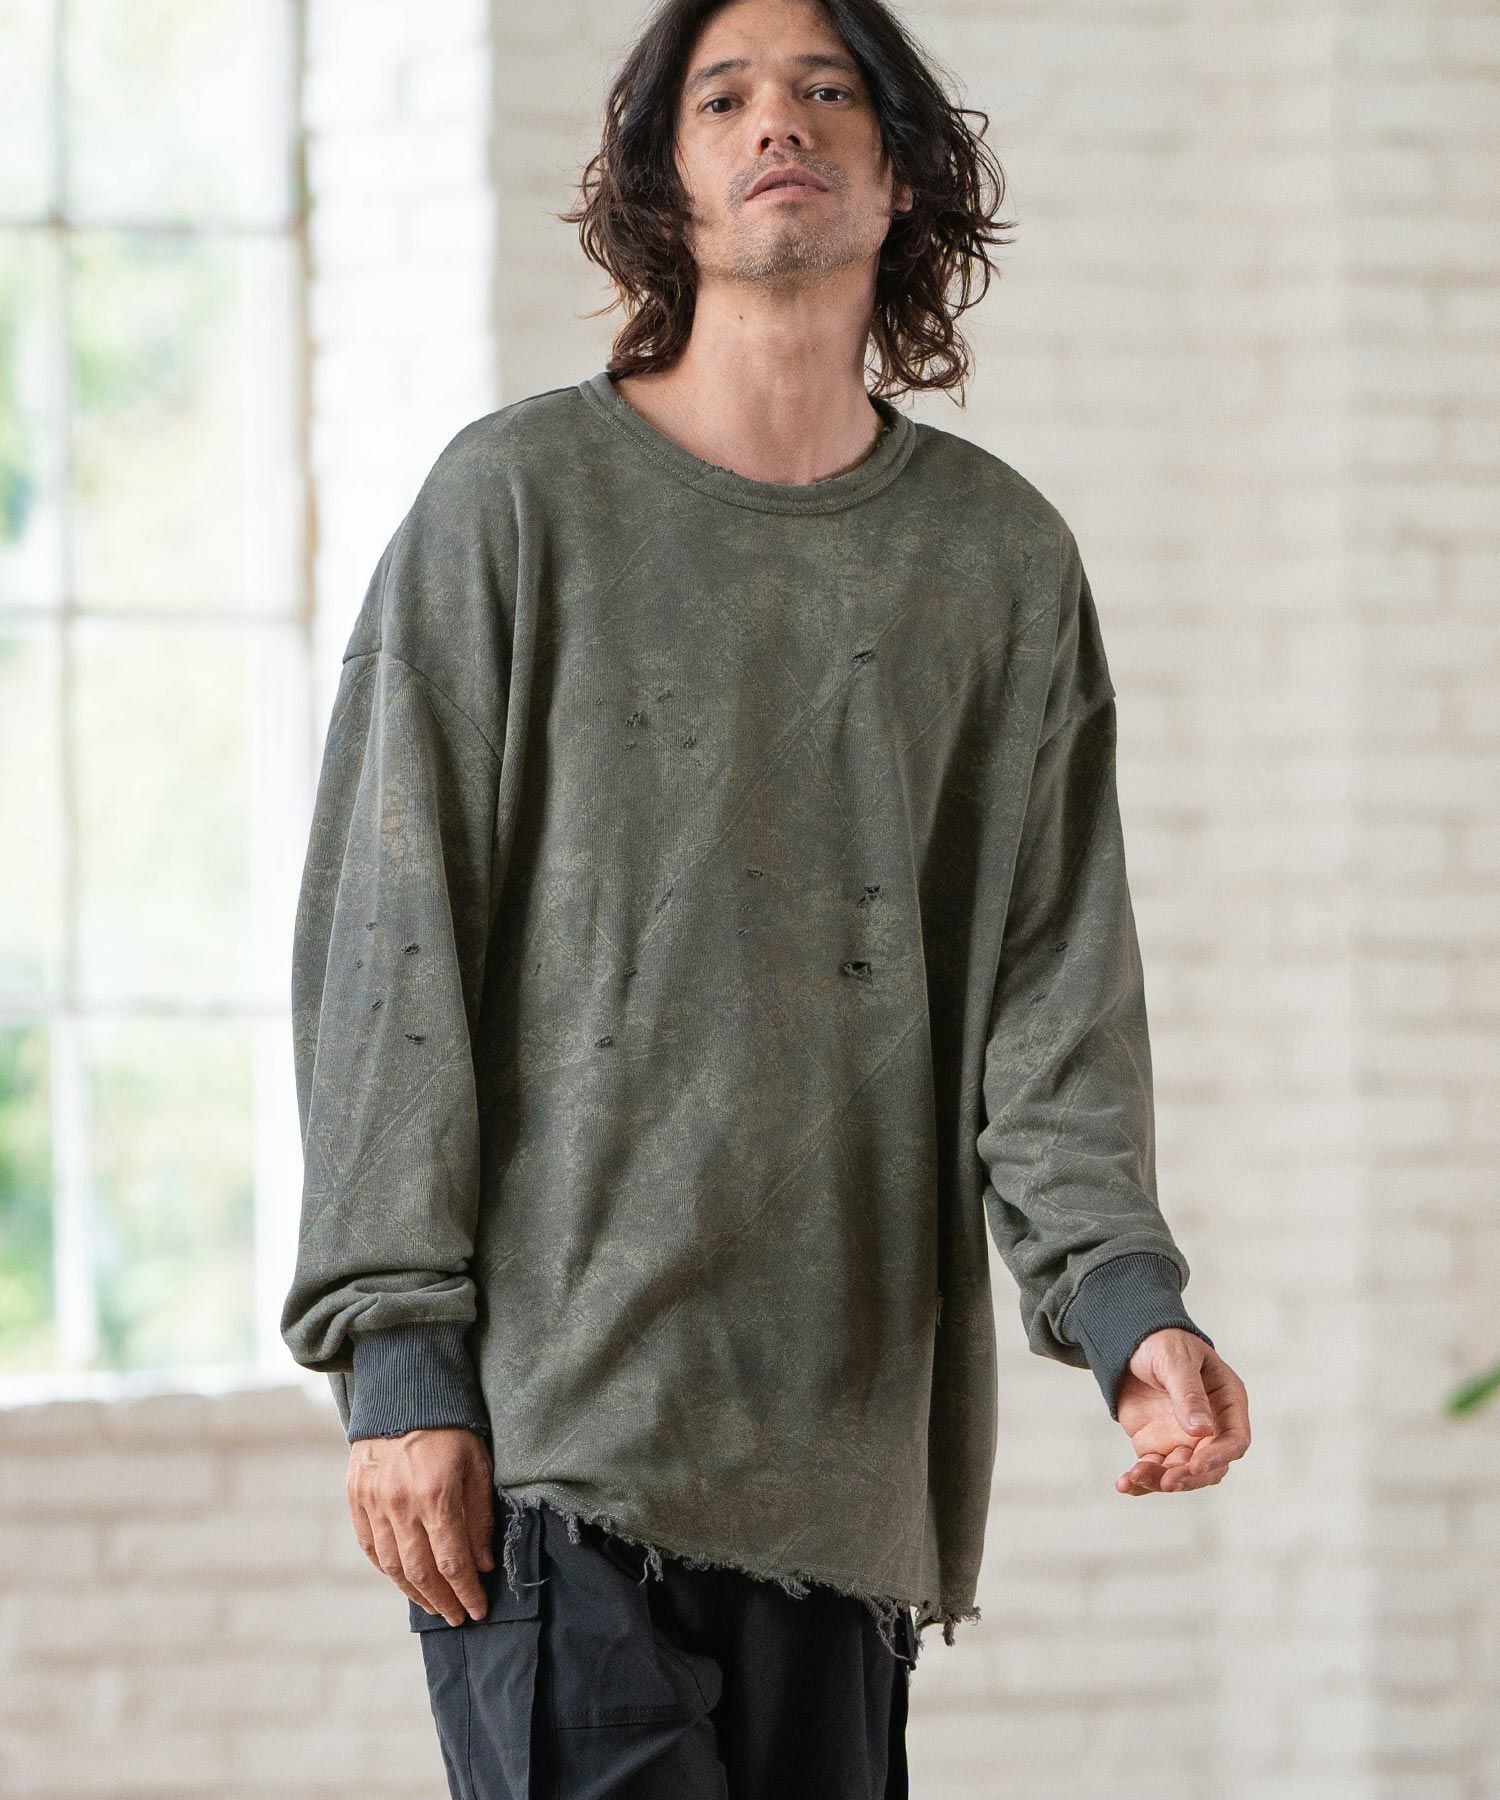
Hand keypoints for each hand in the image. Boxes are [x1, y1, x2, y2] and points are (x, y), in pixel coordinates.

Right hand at [346, 1427, 494, 1622]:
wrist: (404, 1388)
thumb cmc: (451, 1425)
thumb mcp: (478, 1464)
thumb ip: (479, 1517)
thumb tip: (483, 1564)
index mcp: (436, 1495)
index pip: (452, 1561)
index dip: (467, 1592)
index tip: (479, 1610)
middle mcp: (400, 1504)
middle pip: (420, 1571)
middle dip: (442, 1601)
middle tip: (457, 1618)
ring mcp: (373, 1501)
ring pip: (392, 1565)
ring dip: (414, 1592)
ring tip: (433, 1605)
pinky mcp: (355, 1495)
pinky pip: (370, 1545)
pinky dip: (385, 1568)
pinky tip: (401, 1578)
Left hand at [1114, 1328, 1250, 1495]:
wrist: (1130, 1342)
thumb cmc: (1162, 1342)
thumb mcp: (1175, 1360)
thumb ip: (1188, 1394)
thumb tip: (1202, 1431)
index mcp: (1227, 1402)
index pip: (1234, 1439)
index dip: (1218, 1456)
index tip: (1195, 1465)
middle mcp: (1211, 1426)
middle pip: (1210, 1466)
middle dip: (1189, 1477)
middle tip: (1166, 1483)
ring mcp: (1185, 1439)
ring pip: (1180, 1472)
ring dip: (1159, 1480)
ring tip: (1133, 1478)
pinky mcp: (1159, 1445)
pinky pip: (1154, 1469)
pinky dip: (1141, 1480)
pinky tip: (1125, 1484)